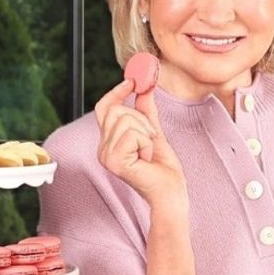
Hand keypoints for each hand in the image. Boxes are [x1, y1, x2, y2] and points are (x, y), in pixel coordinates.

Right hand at [94, 80, 187, 208]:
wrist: (170, 192)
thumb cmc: (163, 169)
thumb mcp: (154, 133)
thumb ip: (147, 112)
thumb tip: (145, 89)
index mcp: (109, 142)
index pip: (104, 108)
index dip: (116, 92)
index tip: (132, 82)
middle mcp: (103, 149)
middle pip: (117, 110)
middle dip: (142, 120)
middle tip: (151, 139)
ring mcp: (106, 156)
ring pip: (126, 120)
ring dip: (146, 133)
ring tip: (148, 151)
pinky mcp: (114, 161)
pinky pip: (132, 134)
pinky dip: (147, 142)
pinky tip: (147, 158)